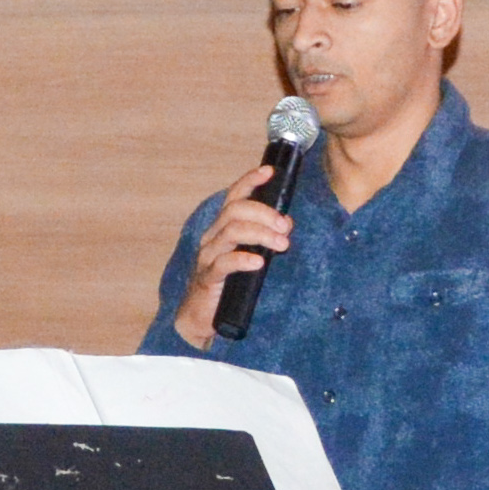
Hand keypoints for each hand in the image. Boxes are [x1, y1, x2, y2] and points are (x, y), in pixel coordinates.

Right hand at [169, 161, 299, 348]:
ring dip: (260, 234)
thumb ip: (265, 239)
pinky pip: (224, 263)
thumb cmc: (228, 284)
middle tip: (285, 226)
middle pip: (235, 210)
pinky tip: (259, 263)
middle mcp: (212, 236)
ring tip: (282, 244)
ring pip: (231, 232)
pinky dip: (243, 259)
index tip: (269, 171)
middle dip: (264, 213)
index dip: (250, 180)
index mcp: (222, 228)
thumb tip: (286, 223)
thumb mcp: (250, 256)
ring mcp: (208, 256)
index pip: (234, 197)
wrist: (202, 317)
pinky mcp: (207, 278)